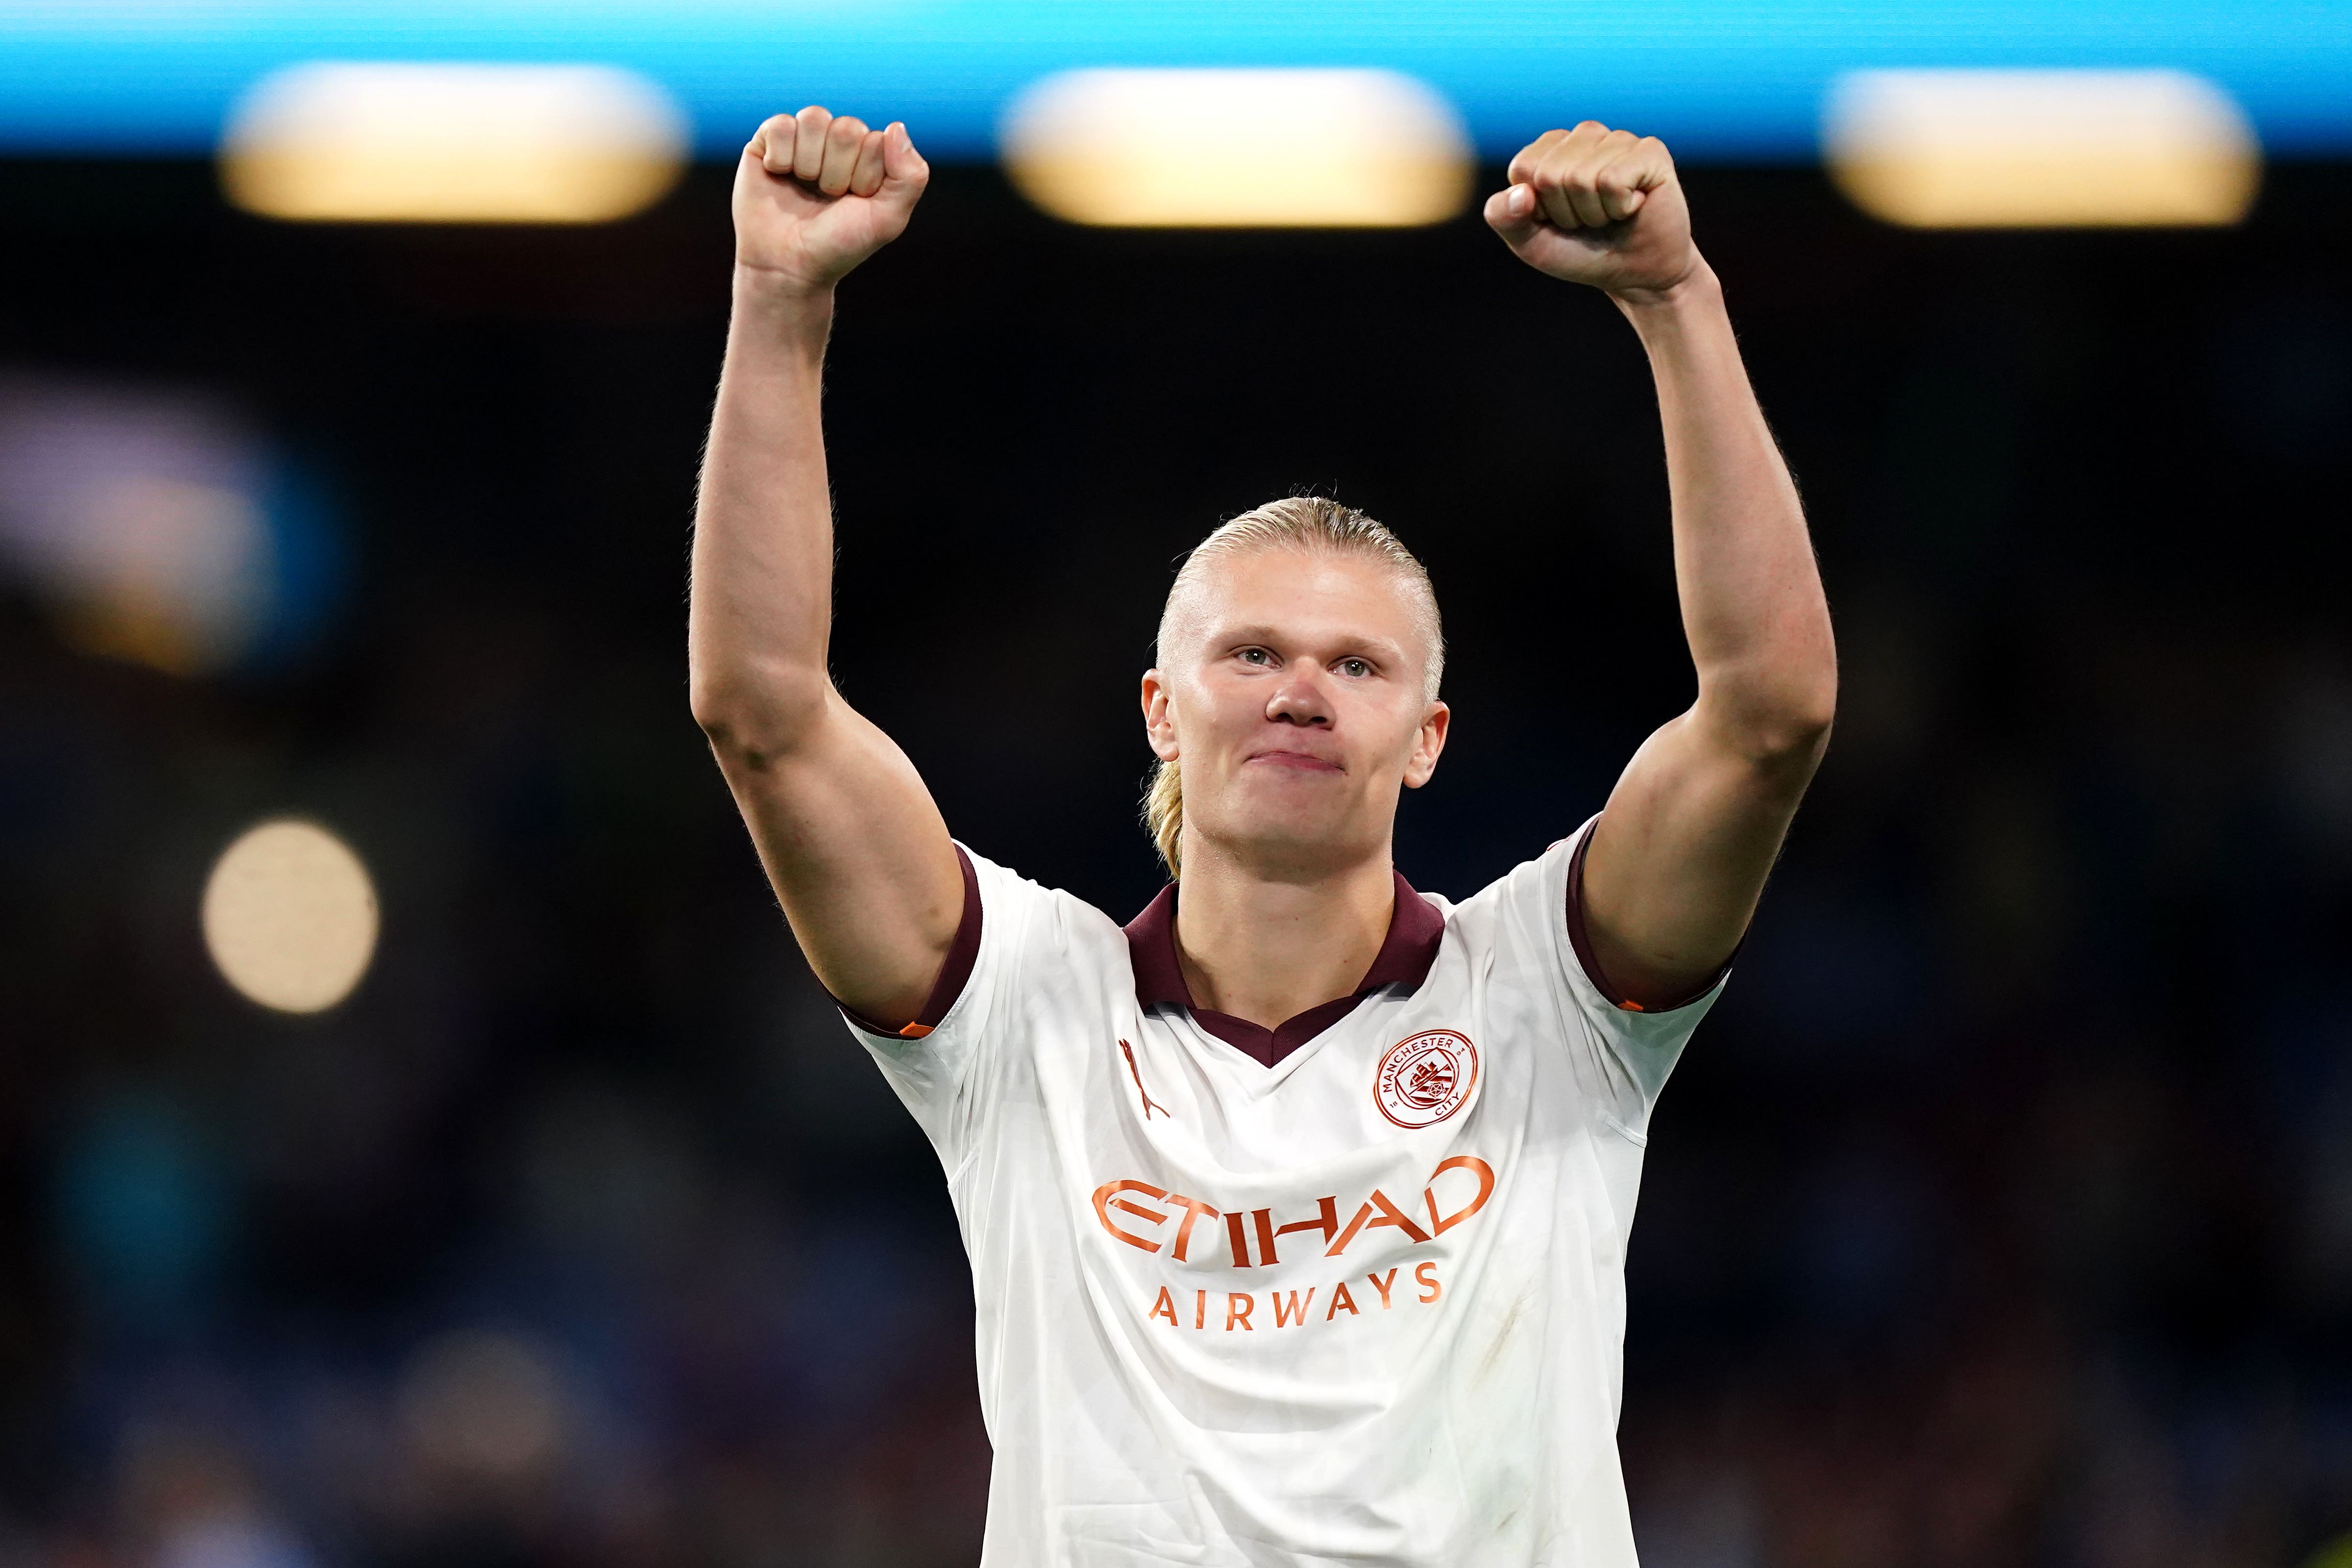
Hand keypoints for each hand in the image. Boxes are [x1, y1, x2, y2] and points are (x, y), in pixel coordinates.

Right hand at [733, 106, 928, 291]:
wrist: (789, 266)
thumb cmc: (839, 244)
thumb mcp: (887, 219)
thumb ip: (910, 176)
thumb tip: (895, 126)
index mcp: (869, 156)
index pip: (876, 141)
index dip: (865, 177)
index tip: (855, 202)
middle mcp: (837, 143)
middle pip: (846, 128)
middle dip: (837, 172)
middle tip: (827, 198)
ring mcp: (803, 139)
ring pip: (814, 119)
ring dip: (809, 163)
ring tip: (804, 187)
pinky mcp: (768, 141)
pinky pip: (780, 125)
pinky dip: (780, 157)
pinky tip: (779, 175)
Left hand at [1483, 123, 1696, 298]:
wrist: (1634, 274)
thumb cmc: (1580, 253)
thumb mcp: (1530, 243)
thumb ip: (1504, 218)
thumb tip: (1519, 193)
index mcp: (1551, 149)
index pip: (1523, 168)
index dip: (1538, 208)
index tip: (1558, 219)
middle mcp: (1585, 135)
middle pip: (1551, 175)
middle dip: (1566, 213)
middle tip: (1588, 221)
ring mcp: (1619, 139)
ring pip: (1582, 178)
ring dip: (1594, 214)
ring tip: (1610, 215)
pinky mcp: (1650, 151)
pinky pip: (1614, 181)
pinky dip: (1620, 208)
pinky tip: (1633, 207)